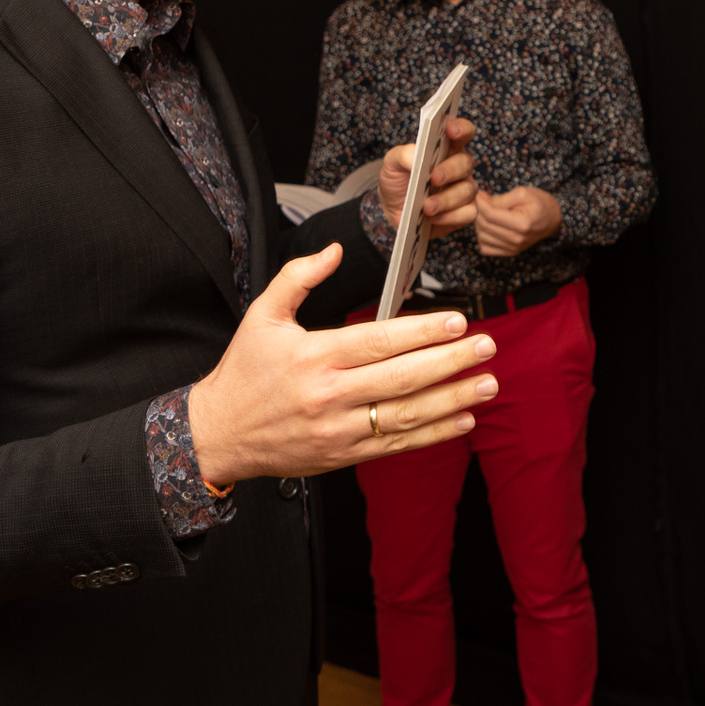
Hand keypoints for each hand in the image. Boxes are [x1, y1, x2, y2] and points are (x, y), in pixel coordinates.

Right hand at [186, 243, 498, 484]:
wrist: (217, 435)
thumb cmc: (243, 373)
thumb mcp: (262, 315)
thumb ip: (298, 277)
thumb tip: (334, 250)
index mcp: (313, 356)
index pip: (378, 341)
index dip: (422, 332)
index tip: (457, 322)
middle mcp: (329, 395)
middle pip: (402, 378)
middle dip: (450, 362)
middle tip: (486, 347)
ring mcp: (339, 429)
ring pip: (406, 415)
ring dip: (453, 399)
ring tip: (487, 383)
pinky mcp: (344, 455)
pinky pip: (397, 445)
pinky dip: (434, 434)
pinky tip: (463, 420)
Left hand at [378, 116, 477, 235]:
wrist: (394, 212)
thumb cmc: (399, 182)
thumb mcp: (392, 164)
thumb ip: (403, 154)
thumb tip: (416, 154)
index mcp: (446, 148)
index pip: (462, 132)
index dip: (461, 128)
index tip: (451, 130)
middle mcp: (459, 167)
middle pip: (466, 163)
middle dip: (450, 170)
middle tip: (433, 178)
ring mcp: (464, 189)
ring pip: (467, 190)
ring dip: (446, 199)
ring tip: (427, 207)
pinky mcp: (465, 211)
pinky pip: (468, 212)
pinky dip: (450, 216)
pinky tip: (433, 218)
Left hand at [475, 186, 562, 257]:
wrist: (552, 219)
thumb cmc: (539, 203)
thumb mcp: (522, 193)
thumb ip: (501, 198)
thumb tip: (481, 200)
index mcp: (522, 223)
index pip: (490, 214)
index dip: (480, 202)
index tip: (481, 194)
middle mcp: (517, 239)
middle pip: (484, 226)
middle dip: (479, 212)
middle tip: (484, 202)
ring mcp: (513, 248)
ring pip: (482, 238)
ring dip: (480, 224)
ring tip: (488, 214)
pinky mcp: (510, 253)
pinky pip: (485, 249)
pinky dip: (483, 237)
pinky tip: (490, 227)